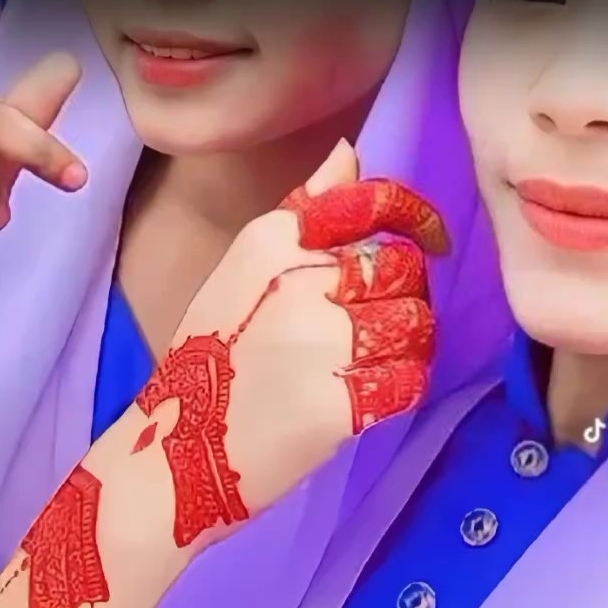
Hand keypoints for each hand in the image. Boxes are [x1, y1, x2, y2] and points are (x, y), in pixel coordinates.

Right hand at [129, 139, 447, 546]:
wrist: (174, 456)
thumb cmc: (211, 359)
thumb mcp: (243, 268)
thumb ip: (305, 210)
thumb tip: (350, 152)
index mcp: (274, 241)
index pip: (370, 203)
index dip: (415, 215)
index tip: (434, 239)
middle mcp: (301, 282)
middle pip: (403, 268)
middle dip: (403, 294)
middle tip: (375, 324)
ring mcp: (322, 345)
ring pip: (416, 324)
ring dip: (409, 343)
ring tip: (373, 362)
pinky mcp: (340, 406)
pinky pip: (409, 381)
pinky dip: (402, 388)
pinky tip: (372, 395)